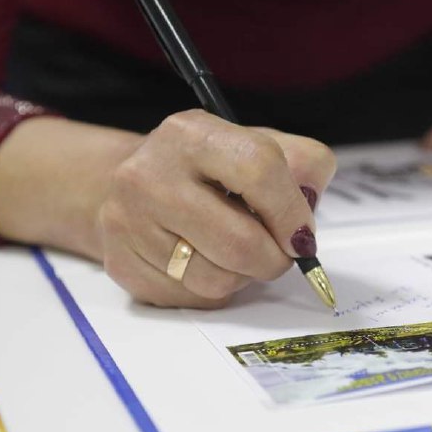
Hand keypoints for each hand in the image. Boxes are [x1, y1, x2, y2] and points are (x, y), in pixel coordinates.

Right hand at [96, 110, 335, 307]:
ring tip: (234, 251)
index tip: (302, 234)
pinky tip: (203, 260)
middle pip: (240, 242)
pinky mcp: (122, 264)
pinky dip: (213, 288)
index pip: (259, 169)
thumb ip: (302, 164)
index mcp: (190, 133)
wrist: (136, 185)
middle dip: (274, 258)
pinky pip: (192, 298)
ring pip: (217, 280)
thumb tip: (309, 205)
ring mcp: (128, 222)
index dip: (291, 212)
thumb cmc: (209, 170)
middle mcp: (149, 174)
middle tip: (278, 253)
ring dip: (243, 276)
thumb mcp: (258, 145)